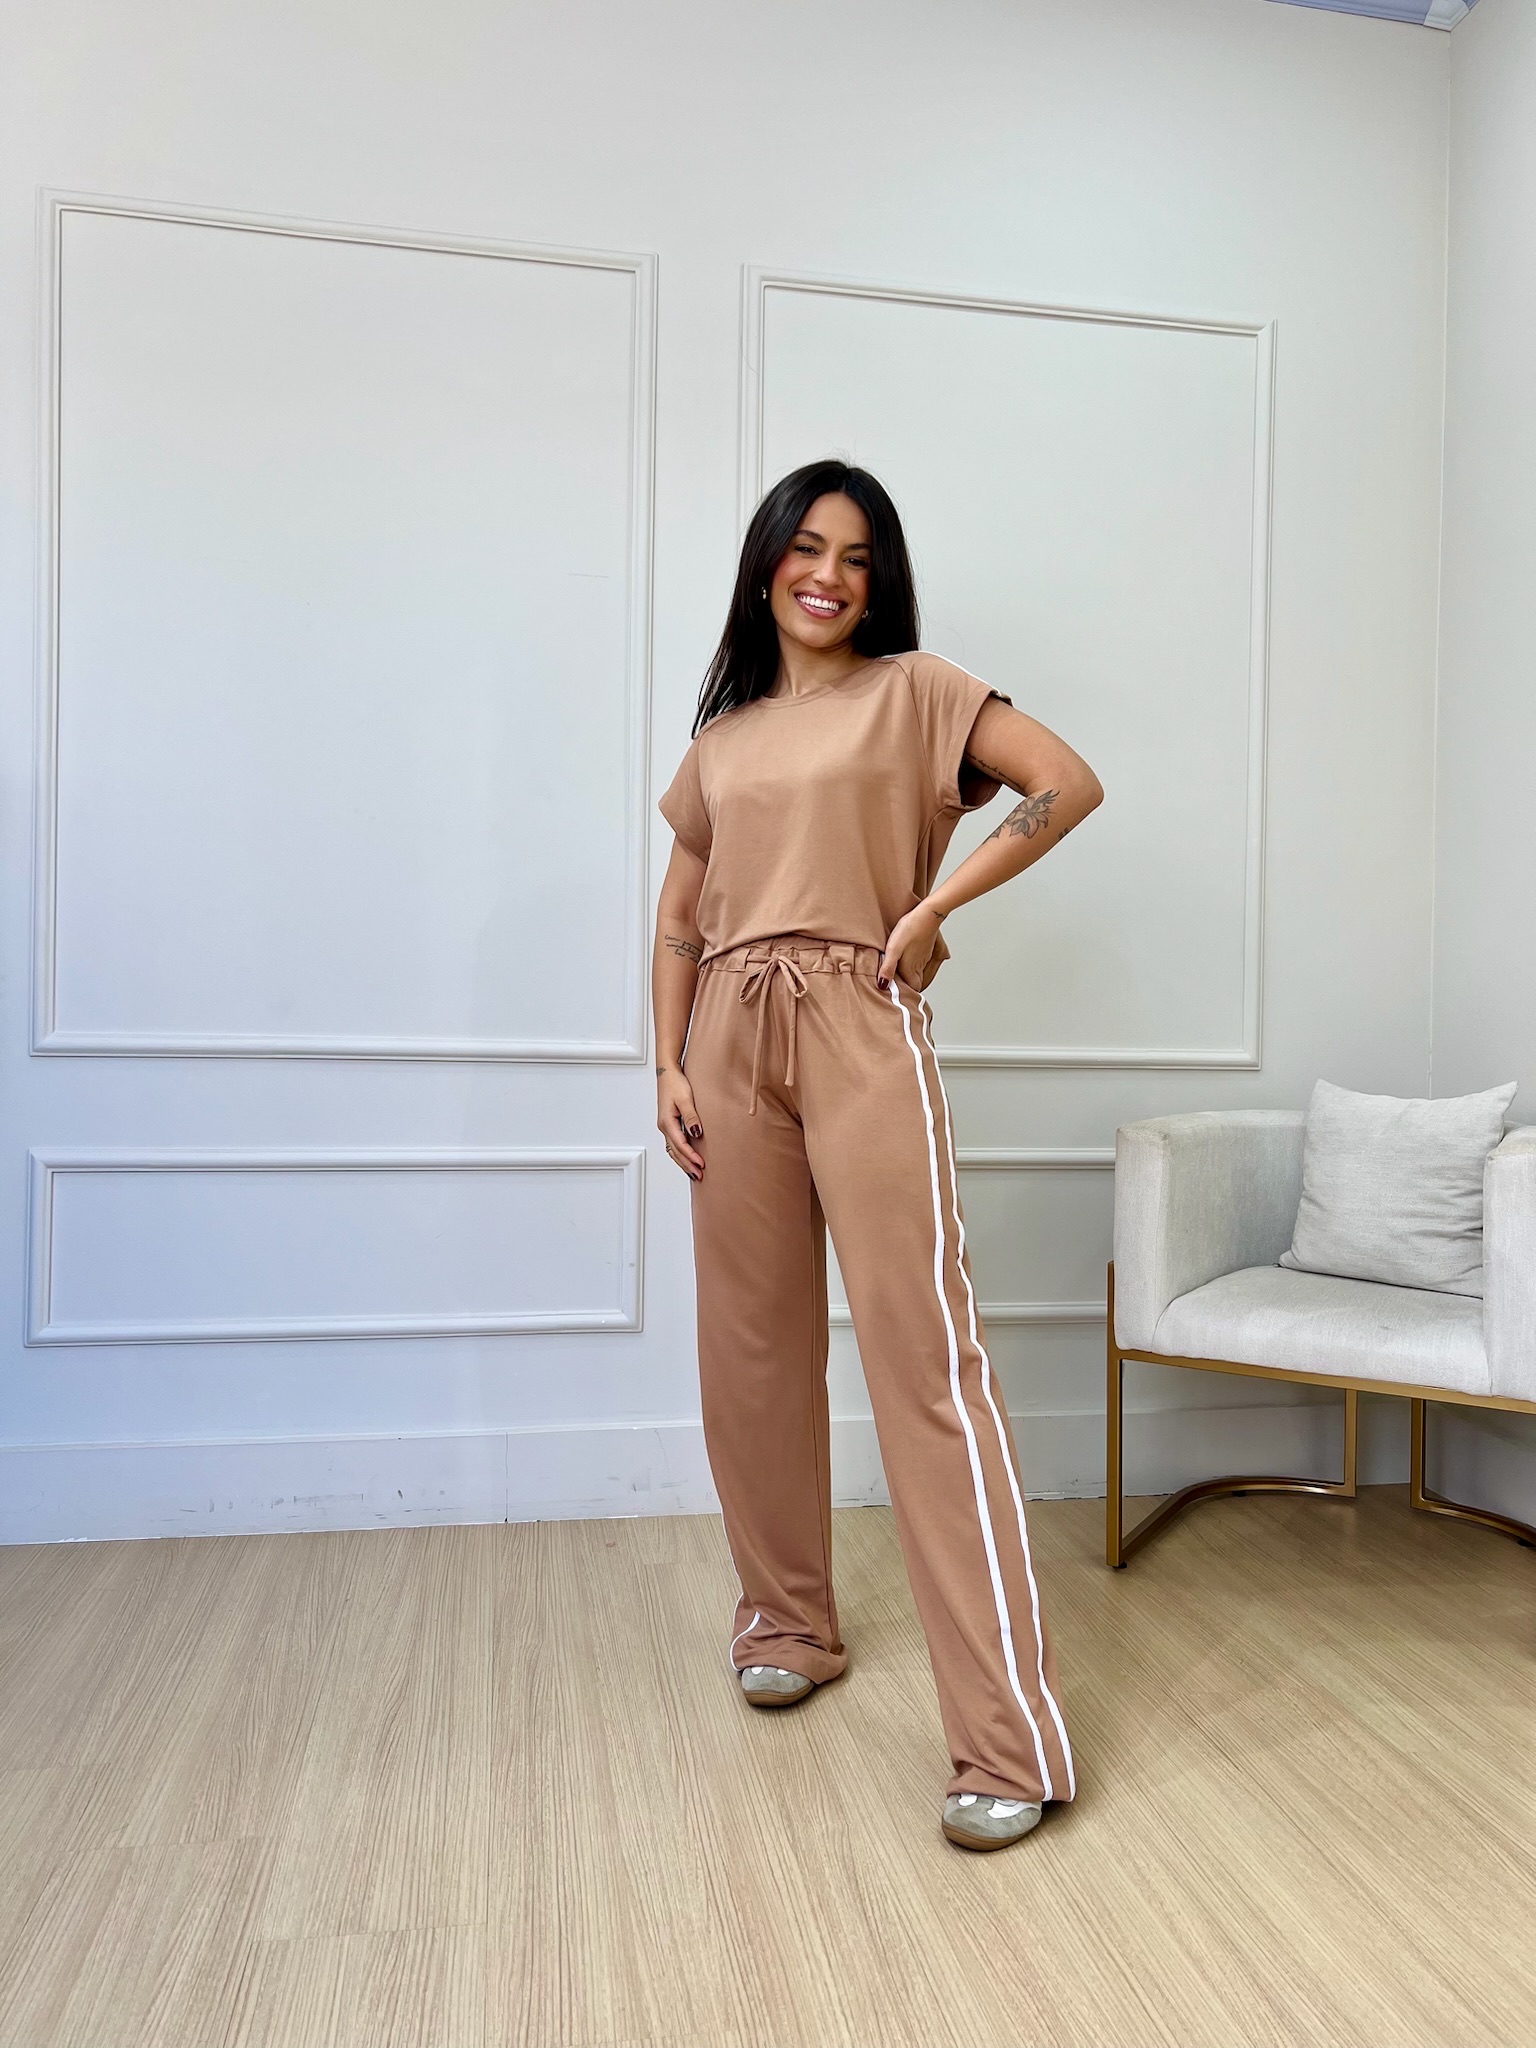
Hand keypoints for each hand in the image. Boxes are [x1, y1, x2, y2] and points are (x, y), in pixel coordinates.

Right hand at [657, 1065, 704, 1180]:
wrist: (668, 1072)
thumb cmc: (676, 1083)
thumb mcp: (686, 1099)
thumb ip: (691, 1117)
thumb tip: (696, 1133)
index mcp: (667, 1122)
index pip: (680, 1145)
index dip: (691, 1156)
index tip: (702, 1165)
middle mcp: (664, 1126)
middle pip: (675, 1152)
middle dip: (687, 1165)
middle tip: (699, 1176)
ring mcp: (666, 1126)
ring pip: (673, 1150)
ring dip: (683, 1162)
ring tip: (694, 1173)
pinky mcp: (669, 1124)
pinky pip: (674, 1144)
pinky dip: (681, 1153)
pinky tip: (688, 1158)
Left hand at [877, 902, 943, 991]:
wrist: (926, 914)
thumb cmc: (909, 929)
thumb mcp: (893, 949)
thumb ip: (888, 968)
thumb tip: (883, 985)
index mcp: (912, 969)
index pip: (913, 989)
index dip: (905, 993)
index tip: (895, 992)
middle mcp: (920, 965)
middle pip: (917, 983)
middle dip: (908, 986)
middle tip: (896, 985)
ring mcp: (925, 957)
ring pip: (920, 973)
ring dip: (911, 976)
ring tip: (899, 974)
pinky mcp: (926, 949)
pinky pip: (922, 963)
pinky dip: (915, 965)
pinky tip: (906, 959)